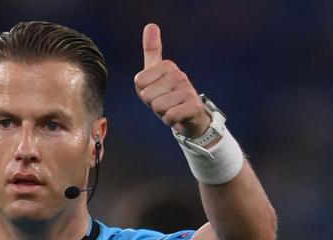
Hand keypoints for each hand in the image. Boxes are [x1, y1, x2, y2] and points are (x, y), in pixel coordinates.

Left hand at [134, 23, 210, 139]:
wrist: (190, 116)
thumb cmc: (168, 94)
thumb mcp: (156, 73)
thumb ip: (152, 50)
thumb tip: (151, 25)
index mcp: (168, 65)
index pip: (139, 82)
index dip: (143, 92)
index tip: (156, 91)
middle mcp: (179, 75)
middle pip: (146, 95)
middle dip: (152, 104)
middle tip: (164, 102)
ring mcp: (188, 90)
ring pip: (157, 107)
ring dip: (161, 113)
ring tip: (171, 108)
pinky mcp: (193, 107)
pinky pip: (169, 116)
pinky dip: (170, 120)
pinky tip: (177, 116)